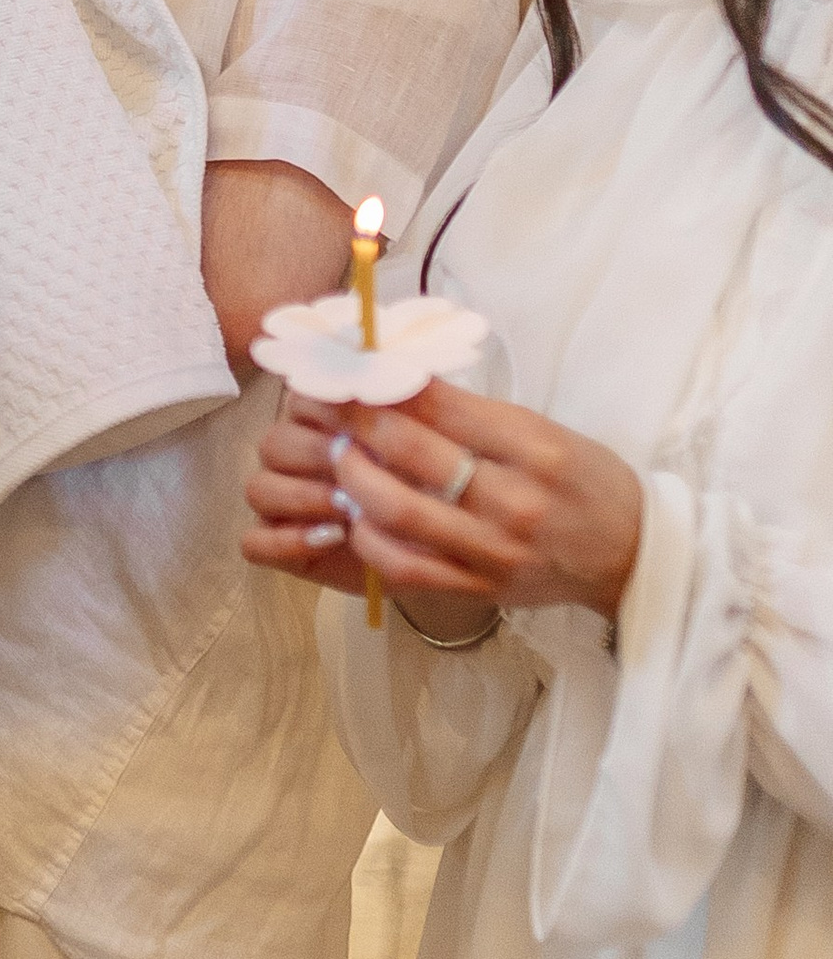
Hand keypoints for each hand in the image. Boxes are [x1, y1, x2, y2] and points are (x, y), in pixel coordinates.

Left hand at [244, 379, 643, 624]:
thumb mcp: (542, 432)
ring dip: (353, 479)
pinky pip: (406, 568)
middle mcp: (514, 500)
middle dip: (356, 422)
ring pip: (399, 512)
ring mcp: (494, 551)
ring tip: (337, 456)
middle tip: (326, 404)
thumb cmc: (586, 483)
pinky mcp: (480, 589)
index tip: (349, 368)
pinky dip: (369, 541)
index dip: (383, 384)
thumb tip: (396, 383)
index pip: (442, 406)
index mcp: (534, 448)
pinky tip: (355, 518)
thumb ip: (473, 413)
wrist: (632, 555)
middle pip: (414, 452)